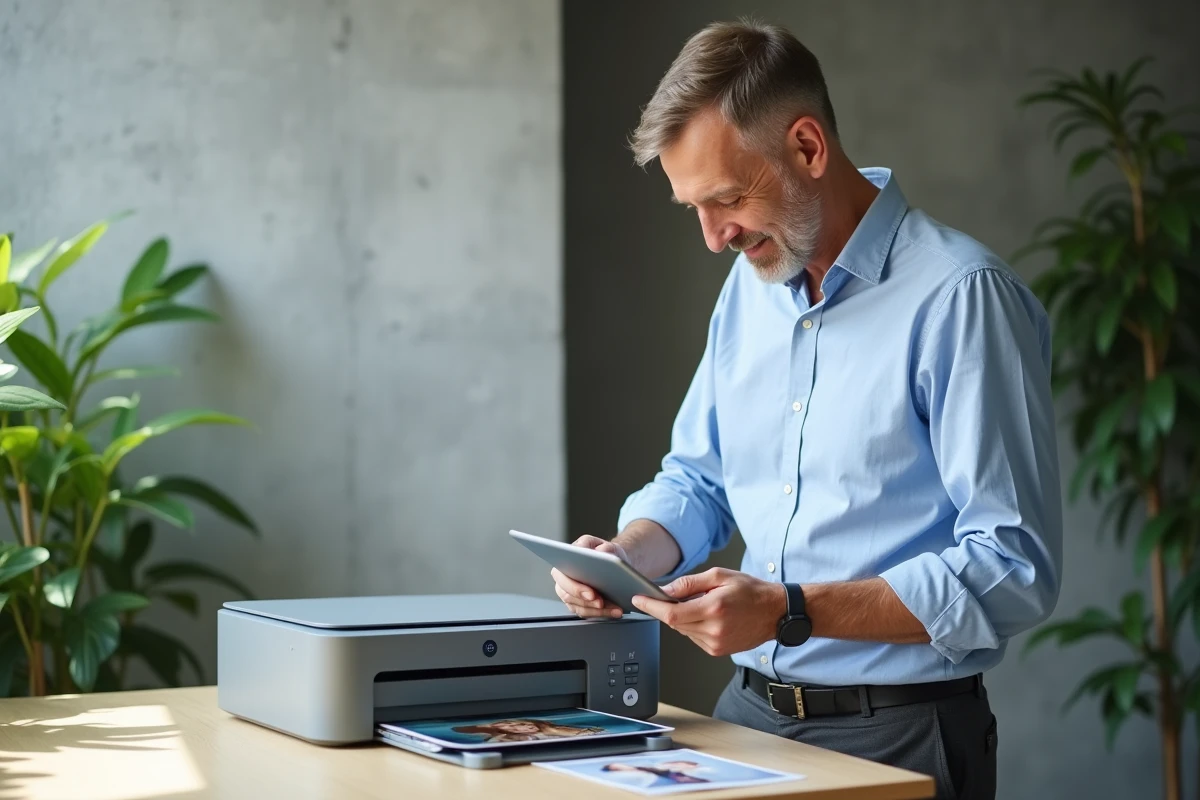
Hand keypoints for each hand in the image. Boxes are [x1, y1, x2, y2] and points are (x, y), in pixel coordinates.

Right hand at [552, 535, 629, 618]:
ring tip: (614, 608)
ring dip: (597, 610)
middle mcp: (564, 580)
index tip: (591, 593)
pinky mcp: (580, 605)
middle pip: (568, 595)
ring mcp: (570, 594)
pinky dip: (603, 614)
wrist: (614, 564)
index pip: (563, 576)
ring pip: (579, 607)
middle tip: (601, 602)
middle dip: (586, 601)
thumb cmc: (606, 553)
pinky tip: (616, 611)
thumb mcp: (605, 545)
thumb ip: (603, 548)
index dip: (575, 587)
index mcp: (565, 561)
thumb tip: (601, 555)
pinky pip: (588, 613)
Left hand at [630, 568, 786, 655]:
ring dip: (682, 618)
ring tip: (701, 605)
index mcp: (713, 609)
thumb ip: (690, 584)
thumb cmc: (751, 591)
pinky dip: (693, 626)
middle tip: (671, 596)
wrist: (775, 613)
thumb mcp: (720, 576)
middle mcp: (713, 630)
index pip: (672, 614)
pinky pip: (694, 638)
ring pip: (683, 631)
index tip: (638, 600)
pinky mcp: (717, 651)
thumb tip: (666, 590)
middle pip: (675, 624)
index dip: (652, 607)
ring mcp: (715, 644)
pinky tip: (708, 617)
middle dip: (667, 610)